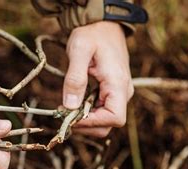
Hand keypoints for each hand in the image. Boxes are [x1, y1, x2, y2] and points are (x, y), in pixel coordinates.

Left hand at [63, 21, 133, 136]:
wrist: (103, 24)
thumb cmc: (92, 33)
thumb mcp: (79, 50)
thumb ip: (75, 78)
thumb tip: (69, 107)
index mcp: (119, 84)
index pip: (114, 118)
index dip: (92, 122)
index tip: (71, 116)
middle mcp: (123, 93)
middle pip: (108, 125)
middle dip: (85, 124)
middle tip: (63, 113)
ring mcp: (119, 94)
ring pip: (104, 122)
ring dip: (84, 120)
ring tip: (66, 107)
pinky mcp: (112, 94)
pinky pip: (101, 112)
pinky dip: (86, 113)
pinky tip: (73, 102)